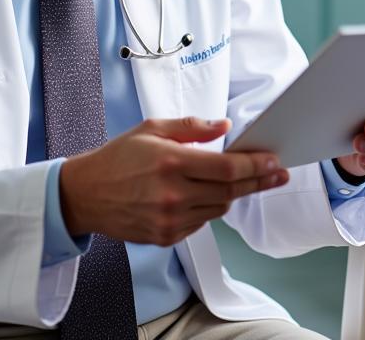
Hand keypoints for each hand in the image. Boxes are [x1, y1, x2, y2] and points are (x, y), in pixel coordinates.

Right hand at [59, 116, 288, 245]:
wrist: (86, 194)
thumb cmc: (119, 157)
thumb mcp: (153, 128)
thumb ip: (192, 127)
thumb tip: (225, 126)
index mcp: (171, 163)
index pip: (227, 169)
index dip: (255, 166)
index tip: (273, 162)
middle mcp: (172, 195)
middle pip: (230, 191)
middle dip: (258, 181)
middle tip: (278, 173)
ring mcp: (169, 220)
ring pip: (219, 208)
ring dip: (233, 193)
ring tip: (241, 179)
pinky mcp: (165, 237)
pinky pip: (201, 222)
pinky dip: (209, 206)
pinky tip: (205, 193)